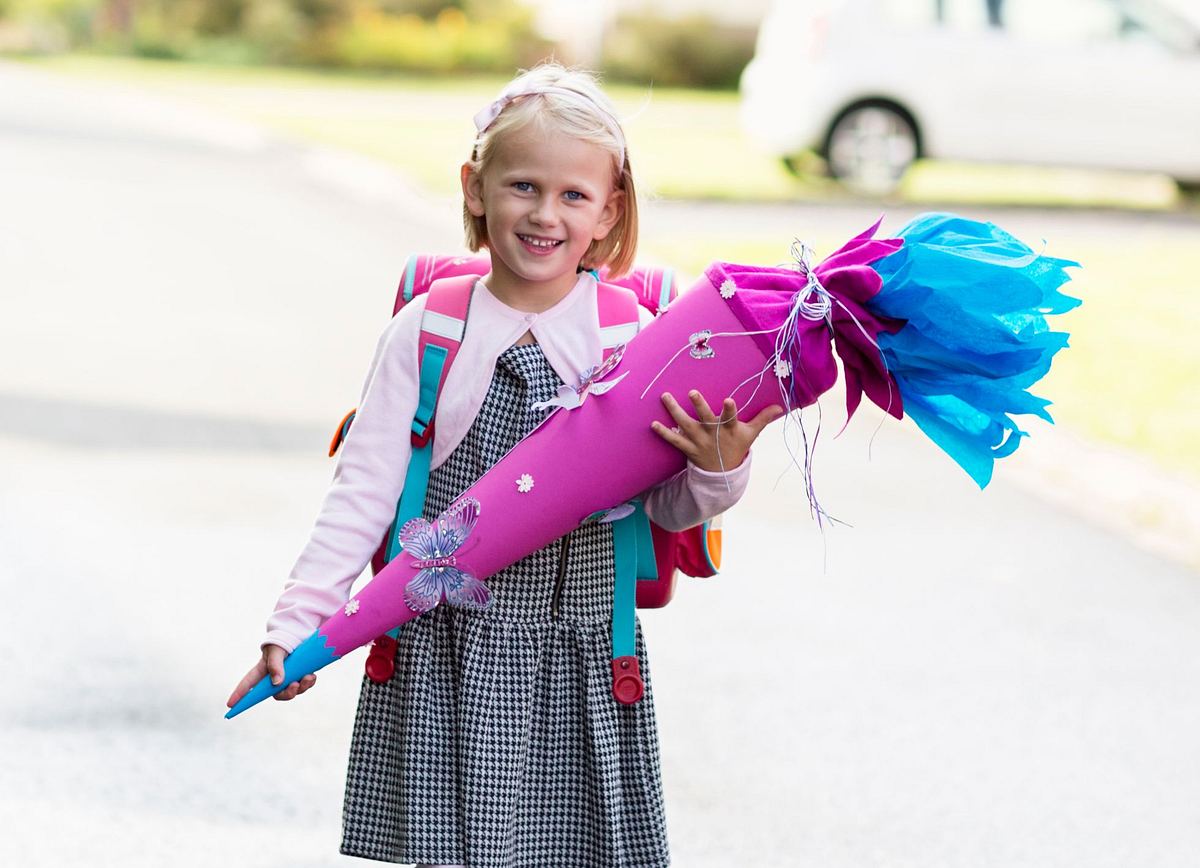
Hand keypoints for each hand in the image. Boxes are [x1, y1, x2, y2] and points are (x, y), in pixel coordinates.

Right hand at [226, 643, 316, 708]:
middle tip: (294, 686)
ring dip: (301, 687)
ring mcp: (287, 676)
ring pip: (291, 691)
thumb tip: (277, 683)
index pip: (248, 684)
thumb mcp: (276, 650)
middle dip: (287, 693)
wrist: (300, 633)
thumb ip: (275, 665)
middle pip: (276, 693)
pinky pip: (303, 685)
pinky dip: (309, 682)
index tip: (230, 705)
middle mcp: (273, 676)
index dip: (239, 695)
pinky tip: (312, 676)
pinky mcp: (299, 675)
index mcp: (262, 670)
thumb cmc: (282, 640)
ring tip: (308, 677)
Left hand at [652, 390, 782, 472]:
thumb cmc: (737, 447)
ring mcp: (699, 441)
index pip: (731, 418)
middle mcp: (713, 434)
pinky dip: (664, 433)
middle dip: (699, 405)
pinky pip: (674, 440)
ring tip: (665, 397)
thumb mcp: (751, 434)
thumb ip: (763, 418)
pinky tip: (653, 423)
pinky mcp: (688, 448)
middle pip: (705, 418)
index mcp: (729, 429)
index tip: (727, 400)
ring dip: (675, 411)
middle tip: (692, 392)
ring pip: (686, 425)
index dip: (730, 410)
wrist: (723, 474)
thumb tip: (780, 406)